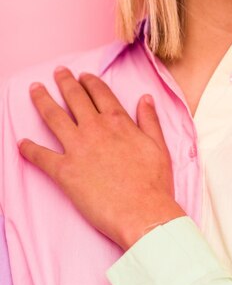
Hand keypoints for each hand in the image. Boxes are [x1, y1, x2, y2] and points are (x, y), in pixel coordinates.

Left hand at [18, 67, 185, 249]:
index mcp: (117, 121)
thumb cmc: (154, 182)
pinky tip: (21, 143)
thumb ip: (149, 119)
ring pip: (54, 117)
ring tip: (34, 89)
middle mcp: (95, 128)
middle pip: (75, 98)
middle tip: (57, 72)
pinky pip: (41, 156)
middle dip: (64, 82)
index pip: (99, 92)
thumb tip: (145, 98)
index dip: (90, 81)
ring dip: (42, 101)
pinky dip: (29, 149)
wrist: (142, 212)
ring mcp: (77, 148)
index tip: (83, 75)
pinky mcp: (64, 171)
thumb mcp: (158, 145)